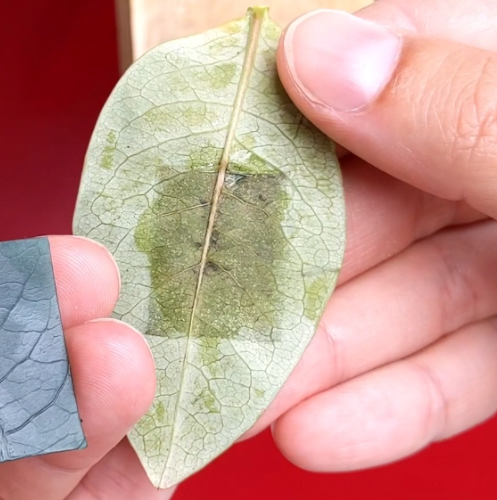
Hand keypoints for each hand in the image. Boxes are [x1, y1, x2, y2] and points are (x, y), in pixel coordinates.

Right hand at [238, 0, 496, 470]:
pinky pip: (459, 368)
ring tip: (235, 403)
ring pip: (399, 300)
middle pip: (365, 209)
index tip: (189, 166)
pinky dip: (392, 405)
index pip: (372, 73)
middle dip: (276, 277)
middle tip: (191, 317)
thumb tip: (318, 53)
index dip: (274, 118)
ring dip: (316, 361)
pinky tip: (320, 434)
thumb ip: (459, 108)